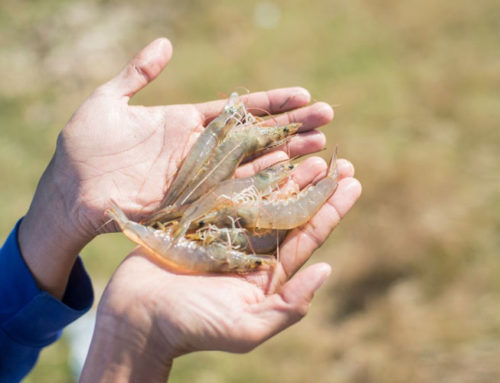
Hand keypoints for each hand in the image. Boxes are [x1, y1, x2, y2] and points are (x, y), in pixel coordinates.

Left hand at [17, 38, 332, 297]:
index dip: (271, 102)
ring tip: (322, 149)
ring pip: (253, 166)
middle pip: (255, 137)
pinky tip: (291, 182)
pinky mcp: (193, 204)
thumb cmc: (84, 147)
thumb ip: (138, 73)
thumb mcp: (108, 101)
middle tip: (327, 119)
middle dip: (292, 128)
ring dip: (287, 157)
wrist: (68, 192)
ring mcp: (200, 179)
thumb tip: (167, 43)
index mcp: (187, 124)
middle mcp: (201, 152)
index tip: (303, 95)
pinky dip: (262, 189)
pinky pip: (233, 195)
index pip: (239, 110)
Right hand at [80, 158, 361, 381]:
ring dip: (285, 174)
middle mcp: (252, 251)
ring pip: (262, 198)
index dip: (331, 209)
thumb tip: (327, 269)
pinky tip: (261, 155)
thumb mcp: (246, 326)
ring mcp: (227, 234)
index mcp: (268, 274)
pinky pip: (229, 192)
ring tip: (307, 152)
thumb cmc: (192, 327)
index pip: (307, 236)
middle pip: (290, 212)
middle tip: (336, 161)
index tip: (353, 183)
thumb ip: (289, 303)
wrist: (137, 318)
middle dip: (314, 187)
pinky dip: (246, 173)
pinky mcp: (201, 221)